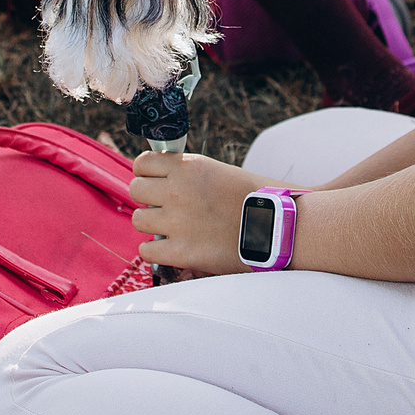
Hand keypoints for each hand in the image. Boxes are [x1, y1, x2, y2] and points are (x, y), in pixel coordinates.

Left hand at [128, 151, 288, 274]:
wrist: (279, 227)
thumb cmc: (257, 198)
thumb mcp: (220, 172)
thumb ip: (189, 175)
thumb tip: (163, 180)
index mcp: (189, 166)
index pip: (142, 163)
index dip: (146, 173)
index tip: (155, 182)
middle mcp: (177, 190)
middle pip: (135, 190)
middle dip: (147, 199)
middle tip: (163, 207)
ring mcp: (177, 222)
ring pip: (138, 220)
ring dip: (151, 225)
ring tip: (170, 229)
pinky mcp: (181, 251)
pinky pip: (146, 250)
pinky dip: (156, 251)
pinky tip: (171, 249)